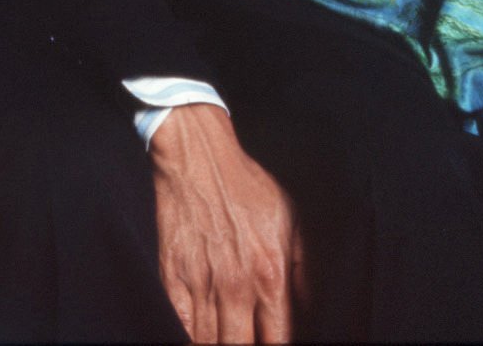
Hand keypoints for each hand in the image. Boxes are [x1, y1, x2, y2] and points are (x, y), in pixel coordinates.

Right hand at [150, 104, 305, 344]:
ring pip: (209, 344)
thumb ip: (305, 272)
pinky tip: (201, 338)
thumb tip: (310, 312)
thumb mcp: (291, 221)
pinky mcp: (172, 275)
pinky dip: (190, 337)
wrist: (197, 155)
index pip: (279, 342)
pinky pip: (180, 325)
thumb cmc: (246, 186)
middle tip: (250, 343)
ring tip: (229, 340)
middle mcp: (236, 286)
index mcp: (270, 275)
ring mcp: (201, 283)